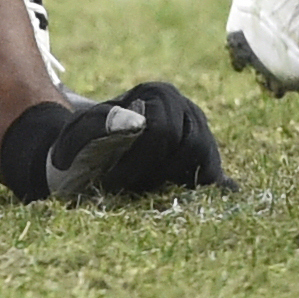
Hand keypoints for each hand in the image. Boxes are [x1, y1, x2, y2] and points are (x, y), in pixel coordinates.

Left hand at [45, 82, 228, 198]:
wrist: (93, 151)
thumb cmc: (87, 139)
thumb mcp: (81, 128)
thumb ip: (100, 122)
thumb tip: (136, 122)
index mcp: (160, 94)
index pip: (163, 130)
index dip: (139, 160)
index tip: (113, 181)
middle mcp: (188, 111)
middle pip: (193, 146)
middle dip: (159, 172)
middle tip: (131, 189)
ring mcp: (203, 136)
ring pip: (208, 164)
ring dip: (178, 183)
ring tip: (146, 192)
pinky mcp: (208, 162)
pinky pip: (218, 179)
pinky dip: (211, 193)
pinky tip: (194, 203)